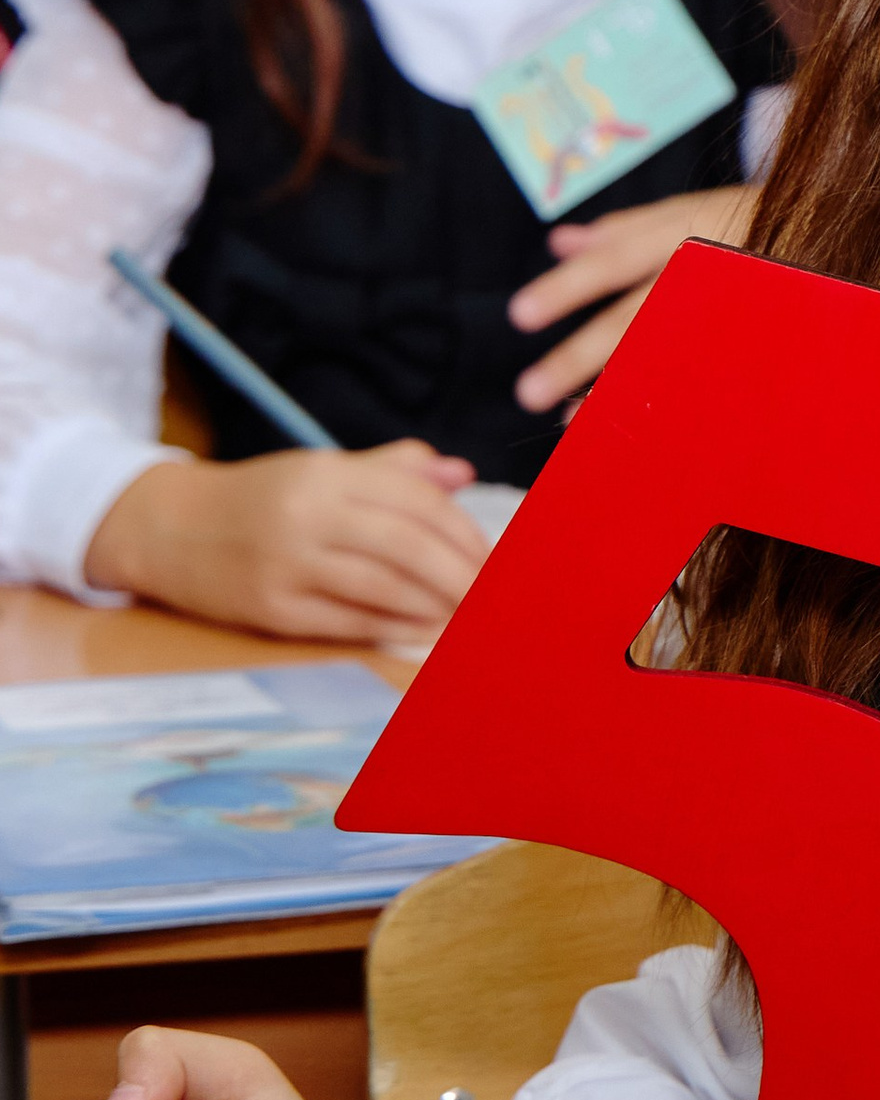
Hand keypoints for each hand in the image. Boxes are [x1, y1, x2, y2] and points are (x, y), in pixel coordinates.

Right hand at [84, 442, 485, 639]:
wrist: (166, 528)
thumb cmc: (262, 499)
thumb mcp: (322, 469)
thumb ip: (394, 470)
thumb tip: (461, 474)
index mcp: (327, 474)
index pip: (418, 501)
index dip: (465, 532)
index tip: (493, 556)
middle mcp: (307, 514)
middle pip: (408, 546)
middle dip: (461, 574)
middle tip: (491, 594)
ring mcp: (286, 564)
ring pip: (383, 587)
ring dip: (436, 606)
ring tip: (467, 614)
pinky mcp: (269, 608)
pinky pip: (348, 622)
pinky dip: (394, 628)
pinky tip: (423, 630)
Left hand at [509, 186, 755, 413]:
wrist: (849, 234)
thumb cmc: (763, 220)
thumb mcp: (699, 210)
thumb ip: (629, 229)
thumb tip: (560, 242)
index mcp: (694, 232)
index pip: (621, 259)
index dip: (571, 287)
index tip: (520, 316)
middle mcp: (715, 273)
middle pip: (640, 317)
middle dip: (583, 357)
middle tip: (528, 391)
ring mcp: (742, 314)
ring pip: (674, 359)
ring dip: (619, 392)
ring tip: (571, 421)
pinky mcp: (765, 347)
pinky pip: (711, 380)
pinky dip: (672, 404)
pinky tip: (638, 428)